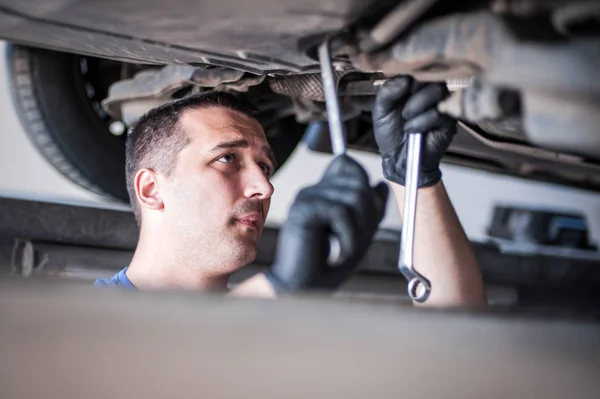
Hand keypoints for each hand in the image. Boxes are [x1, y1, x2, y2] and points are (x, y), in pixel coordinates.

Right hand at [265, 154, 387, 291]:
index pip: (348, 165)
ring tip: (349, 250)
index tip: (366, 218)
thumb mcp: (357, 235)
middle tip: (359, 242)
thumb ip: (369, 210)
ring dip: (360, 229)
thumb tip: (381, 185)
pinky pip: (340, 211)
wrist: (302, 289)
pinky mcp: (302, 210)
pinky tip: (341, 253)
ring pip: (353, 196)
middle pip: (358, 182)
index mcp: (322, 194)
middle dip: (369, 215)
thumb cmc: (325, 267)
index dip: (365, 187)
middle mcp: (313, 191)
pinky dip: (348, 236)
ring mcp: (306, 198)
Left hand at [372, 76, 455, 187]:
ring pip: (437, 90)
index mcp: (413, 84)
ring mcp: (442, 103)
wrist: (399, 159)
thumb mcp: (381, 111)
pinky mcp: (449, 119)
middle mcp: (429, 90)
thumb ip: (387, 92)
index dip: (407, 75)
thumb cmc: (391, 133)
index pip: (417, 65)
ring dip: (417, 106)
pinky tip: (414, 130)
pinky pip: (440, 111)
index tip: (398, 90)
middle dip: (412, 93)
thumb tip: (404, 78)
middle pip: (430, 74)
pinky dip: (422, 122)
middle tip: (402, 110)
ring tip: (406, 120)